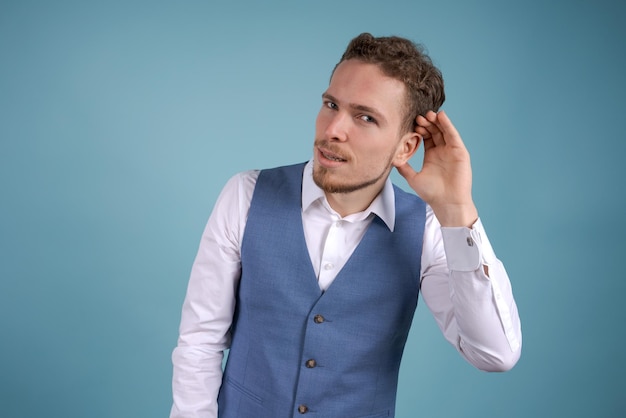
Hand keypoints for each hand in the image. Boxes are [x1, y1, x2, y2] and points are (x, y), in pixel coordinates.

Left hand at [395, 110, 477, 226]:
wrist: (447, 202)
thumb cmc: (431, 193)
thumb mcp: (413, 178)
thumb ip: (403, 168)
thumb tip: (391, 160)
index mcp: (432, 155)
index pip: (426, 136)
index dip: (419, 129)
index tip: (410, 123)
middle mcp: (442, 151)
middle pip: (435, 131)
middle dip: (426, 123)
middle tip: (417, 117)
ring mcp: (452, 150)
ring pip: (444, 131)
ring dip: (436, 121)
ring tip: (428, 114)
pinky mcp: (460, 152)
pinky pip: (453, 135)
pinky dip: (448, 125)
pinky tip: (441, 116)